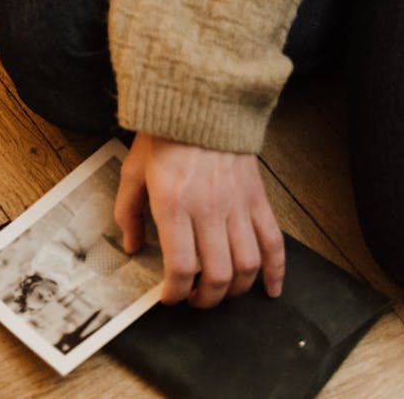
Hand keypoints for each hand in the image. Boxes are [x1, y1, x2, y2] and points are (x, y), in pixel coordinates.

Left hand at [115, 132, 284, 307]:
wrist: (200, 103)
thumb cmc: (163, 137)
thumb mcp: (132, 172)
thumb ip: (128, 212)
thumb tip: (131, 247)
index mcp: (174, 205)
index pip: (181, 267)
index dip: (175, 291)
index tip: (168, 298)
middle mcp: (209, 210)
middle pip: (216, 274)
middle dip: (204, 298)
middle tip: (193, 300)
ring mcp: (238, 206)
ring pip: (247, 266)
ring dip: (235, 290)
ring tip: (219, 294)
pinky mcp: (258, 199)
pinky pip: (274, 243)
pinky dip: (276, 272)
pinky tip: (269, 290)